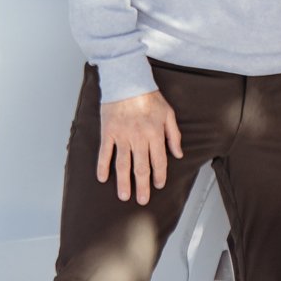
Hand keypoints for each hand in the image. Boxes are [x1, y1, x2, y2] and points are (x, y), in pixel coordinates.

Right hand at [96, 89, 183, 204]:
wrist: (127, 79)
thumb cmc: (149, 96)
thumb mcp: (168, 113)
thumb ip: (174, 135)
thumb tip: (179, 154)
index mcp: (155, 133)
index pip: (159, 161)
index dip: (159, 176)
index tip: (158, 186)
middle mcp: (139, 137)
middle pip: (141, 167)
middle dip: (142, 186)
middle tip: (142, 201)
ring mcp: (122, 135)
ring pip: (123, 164)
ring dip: (123, 182)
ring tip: (124, 196)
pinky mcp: (108, 131)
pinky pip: (105, 152)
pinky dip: (102, 166)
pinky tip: (102, 178)